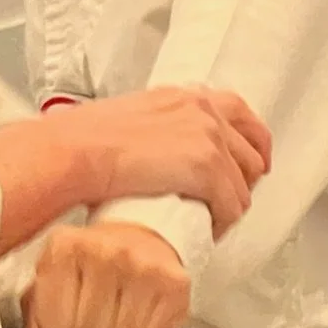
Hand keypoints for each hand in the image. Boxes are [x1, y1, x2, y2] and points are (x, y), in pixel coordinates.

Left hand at [24, 223, 189, 327]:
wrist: (137, 240)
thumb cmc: (84, 273)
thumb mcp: (46, 294)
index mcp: (62, 248)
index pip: (52, 326)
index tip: (65, 317)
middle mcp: (103, 251)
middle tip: (93, 321)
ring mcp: (142, 266)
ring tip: (116, 321)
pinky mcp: (174, 284)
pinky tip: (140, 320)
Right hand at [52, 87, 270, 233]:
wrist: (75, 152)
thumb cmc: (82, 139)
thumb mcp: (128, 116)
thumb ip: (155, 125)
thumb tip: (154, 151)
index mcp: (182, 96)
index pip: (237, 111)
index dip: (251, 139)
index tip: (250, 159)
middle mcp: (202, 111)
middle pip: (252, 149)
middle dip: (245, 179)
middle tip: (229, 200)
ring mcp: (208, 139)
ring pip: (244, 184)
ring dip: (231, 206)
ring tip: (211, 221)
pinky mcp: (207, 170)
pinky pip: (232, 206)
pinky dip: (222, 223)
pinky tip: (205, 230)